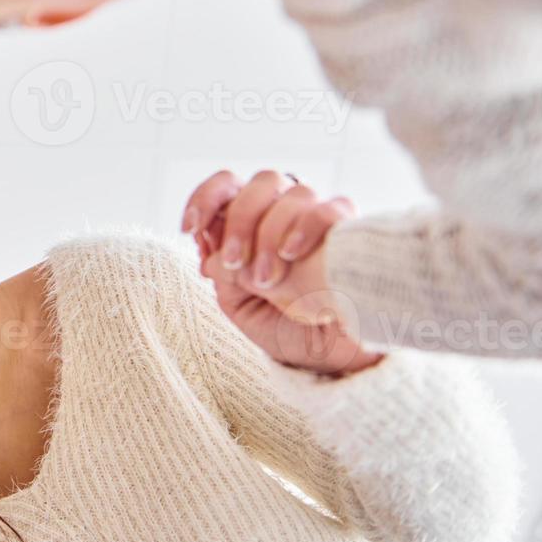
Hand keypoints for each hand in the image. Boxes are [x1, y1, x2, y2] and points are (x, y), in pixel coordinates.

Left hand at [185, 170, 379, 375]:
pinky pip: (331, 208)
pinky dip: (306, 226)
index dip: (204, 198)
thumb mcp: (240, 303)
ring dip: (271, 234)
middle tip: (237, 263)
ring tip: (268, 279)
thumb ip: (223, 269)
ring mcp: (322, 220)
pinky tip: (292, 253)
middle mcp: (289, 214)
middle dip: (241, 221)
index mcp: (256, 225)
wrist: (333, 358)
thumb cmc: (287, 330)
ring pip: (295, 193)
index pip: (229, 186)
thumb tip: (210, 237)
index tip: (189, 228)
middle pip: (261, 183)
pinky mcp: (353, 232)